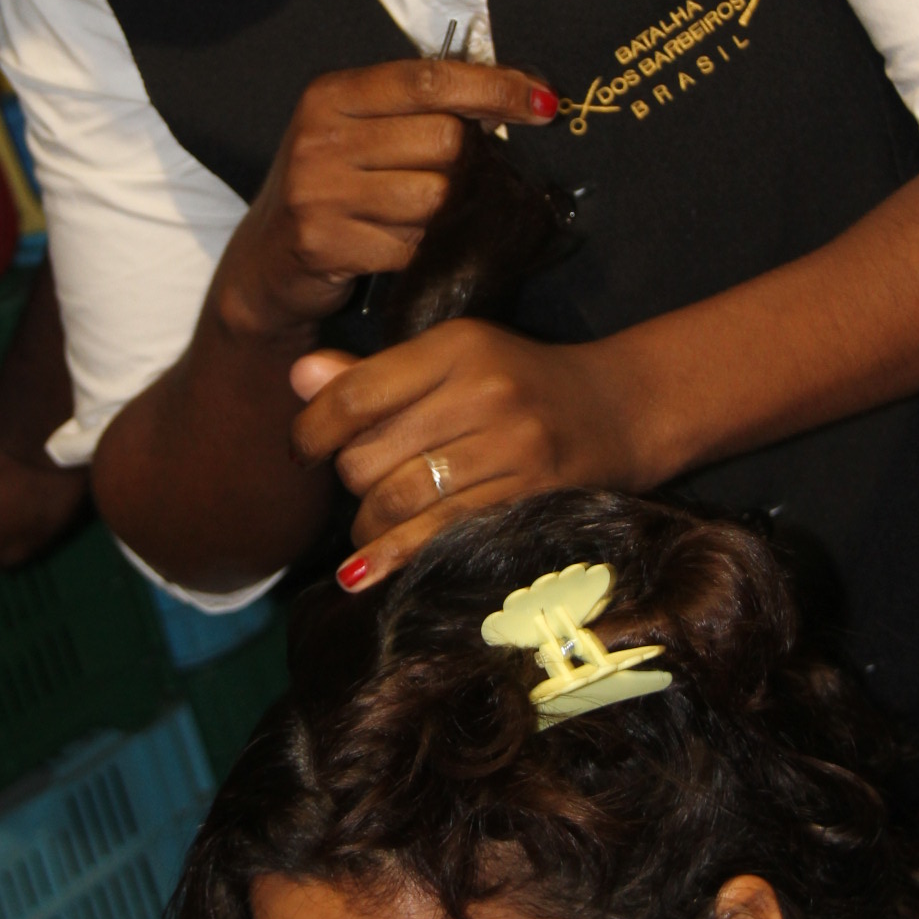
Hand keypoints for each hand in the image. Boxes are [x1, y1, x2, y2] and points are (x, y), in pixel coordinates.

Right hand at [217, 61, 558, 342]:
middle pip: (445, 141)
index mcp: (332, 93)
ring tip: (422, 220)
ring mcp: (319, 191)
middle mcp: (321, 136)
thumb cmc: (332, 190)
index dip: (495, 88)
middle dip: (467, 165)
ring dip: (446, 215)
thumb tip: (521, 98)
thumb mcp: (359, 133)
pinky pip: (413, 247)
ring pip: (437, 198)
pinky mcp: (325, 243)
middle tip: (459, 182)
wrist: (266, 263)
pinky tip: (403, 249)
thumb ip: (418, 111)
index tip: (544, 103)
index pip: (430, 79)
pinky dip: (423, 252)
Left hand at [290, 319, 624, 589]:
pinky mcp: (530, 497)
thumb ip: (373, 375)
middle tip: (361, 486)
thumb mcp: (451, 361)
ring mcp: (512, 447)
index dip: (311, 432)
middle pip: (368, 457)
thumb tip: (299, 376)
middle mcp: (484, 392)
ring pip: (398, 502)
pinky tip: (366, 572)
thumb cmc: (516, 384)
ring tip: (369, 530)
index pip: (353, 395)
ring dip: (368, 529)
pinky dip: (395, 558)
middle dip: (349, 483)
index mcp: (456, 345)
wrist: (619, 410)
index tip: (304, 450)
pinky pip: (441, 536)